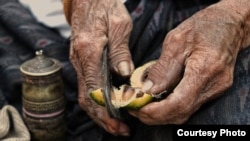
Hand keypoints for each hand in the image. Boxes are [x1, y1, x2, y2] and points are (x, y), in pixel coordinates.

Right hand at [69, 0, 133, 135]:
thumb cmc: (104, 7)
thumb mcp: (119, 24)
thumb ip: (120, 50)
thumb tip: (124, 73)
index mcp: (89, 50)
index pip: (95, 88)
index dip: (106, 109)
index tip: (119, 122)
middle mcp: (80, 60)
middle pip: (87, 97)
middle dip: (103, 118)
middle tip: (120, 130)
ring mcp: (79, 62)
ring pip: (86, 94)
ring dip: (100, 112)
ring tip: (116, 123)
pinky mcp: (82, 62)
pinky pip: (88, 86)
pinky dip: (98, 101)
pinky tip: (110, 106)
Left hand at [129, 0, 249, 124]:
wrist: (228, 24)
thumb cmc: (202, 27)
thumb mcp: (176, 40)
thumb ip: (163, 68)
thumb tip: (147, 90)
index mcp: (205, 69)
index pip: (179, 103)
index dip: (156, 111)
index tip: (137, 109)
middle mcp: (214, 85)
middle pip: (181, 113)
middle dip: (155, 116)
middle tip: (135, 109)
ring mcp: (216, 90)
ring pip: (185, 113)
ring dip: (162, 114)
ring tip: (142, 106)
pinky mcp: (213, 90)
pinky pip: (190, 106)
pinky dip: (171, 108)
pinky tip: (158, 101)